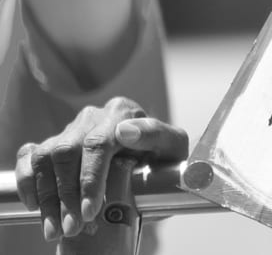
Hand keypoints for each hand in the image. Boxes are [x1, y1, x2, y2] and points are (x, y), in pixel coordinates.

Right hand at [14, 97, 188, 242]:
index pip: (99, 142)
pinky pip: (30, 158)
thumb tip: (126, 132)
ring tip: (55, 228)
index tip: (90, 209)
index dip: (90, 178)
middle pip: (67, 152)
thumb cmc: (165, 155)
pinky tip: (37, 206)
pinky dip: (29, 182)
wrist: (153, 162)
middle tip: (72, 227)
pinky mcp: (53, 143)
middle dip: (67, 195)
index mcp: (123, 112)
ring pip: (46, 158)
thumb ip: (157, 135)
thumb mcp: (174, 146)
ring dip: (47, 196)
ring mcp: (71, 129)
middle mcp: (93, 117)